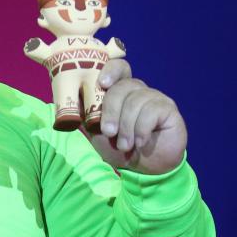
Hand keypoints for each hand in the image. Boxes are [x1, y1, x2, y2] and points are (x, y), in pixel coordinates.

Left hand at [89, 59, 186, 174]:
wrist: (144, 169)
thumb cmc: (118, 147)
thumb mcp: (95, 133)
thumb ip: (84, 117)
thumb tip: (67, 104)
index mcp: (119, 91)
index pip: (117, 67)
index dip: (110, 70)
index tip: (102, 84)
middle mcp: (137, 90)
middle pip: (122, 86)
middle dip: (111, 111)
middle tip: (109, 133)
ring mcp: (154, 97)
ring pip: (135, 101)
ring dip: (126, 127)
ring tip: (125, 145)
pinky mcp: (168, 108)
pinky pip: (152, 111)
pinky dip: (141, 130)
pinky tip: (140, 142)